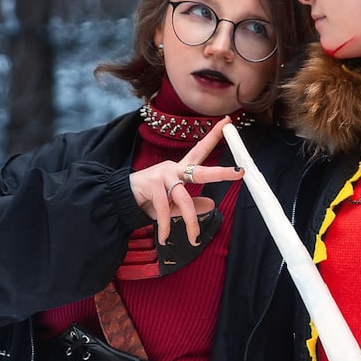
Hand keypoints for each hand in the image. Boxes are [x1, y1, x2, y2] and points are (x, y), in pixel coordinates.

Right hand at [129, 116, 243, 244]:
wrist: (122, 200)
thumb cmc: (149, 199)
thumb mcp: (173, 205)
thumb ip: (192, 204)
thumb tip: (212, 204)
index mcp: (180, 170)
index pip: (200, 151)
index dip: (214, 137)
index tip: (228, 123)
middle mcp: (173, 169)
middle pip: (200, 170)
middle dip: (221, 172)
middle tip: (239, 173)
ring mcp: (162, 175)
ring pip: (184, 200)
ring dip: (190, 222)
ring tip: (193, 238)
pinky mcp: (152, 185)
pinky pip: (165, 209)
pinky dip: (166, 226)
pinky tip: (165, 237)